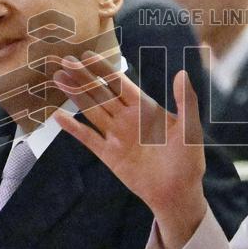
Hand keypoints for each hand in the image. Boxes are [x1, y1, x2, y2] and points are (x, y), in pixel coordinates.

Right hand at [53, 52, 206, 248]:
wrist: (178, 194)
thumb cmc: (188, 161)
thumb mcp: (190, 128)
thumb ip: (186, 101)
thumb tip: (182, 73)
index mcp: (146, 109)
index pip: (120, 83)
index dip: (103, 69)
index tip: (86, 55)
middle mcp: (127, 119)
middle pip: (100, 93)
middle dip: (83, 77)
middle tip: (64, 61)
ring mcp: (116, 136)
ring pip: (91, 110)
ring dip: (75, 95)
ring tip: (57, 79)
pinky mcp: (109, 155)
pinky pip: (88, 138)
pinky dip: (74, 128)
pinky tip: (59, 116)